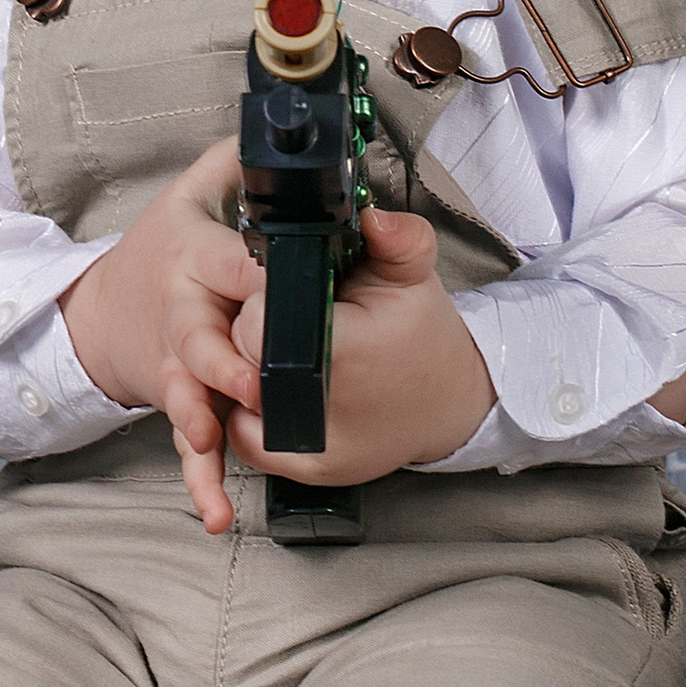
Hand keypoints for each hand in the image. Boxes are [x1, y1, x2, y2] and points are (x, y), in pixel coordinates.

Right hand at [61, 138, 264, 531]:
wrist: (96, 312)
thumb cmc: (156, 253)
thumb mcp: (184, 197)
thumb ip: (230, 163)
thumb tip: (272, 125)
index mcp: (195, 258)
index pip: (229, 261)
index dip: (253, 272)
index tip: (283, 281)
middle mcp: (184, 315)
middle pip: (200, 335)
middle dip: (222, 357)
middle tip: (251, 376)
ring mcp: (176, 366)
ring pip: (186, 396)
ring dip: (201, 420)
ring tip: (216, 440)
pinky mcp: (176, 405)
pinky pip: (188, 446)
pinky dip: (201, 481)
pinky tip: (219, 513)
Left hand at [221, 202, 495, 494]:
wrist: (449, 403)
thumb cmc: (422, 335)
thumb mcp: (413, 275)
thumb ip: (395, 237)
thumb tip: (371, 213)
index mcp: (347, 354)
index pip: (255, 325)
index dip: (259, 305)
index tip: (283, 297)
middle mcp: (326, 412)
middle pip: (240, 360)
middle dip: (252, 336)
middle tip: (290, 325)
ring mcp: (314, 450)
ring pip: (236, 402)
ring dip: (246, 377)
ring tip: (284, 357)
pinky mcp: (306, 473)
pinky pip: (247, 439)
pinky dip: (252, 415)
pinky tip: (278, 391)